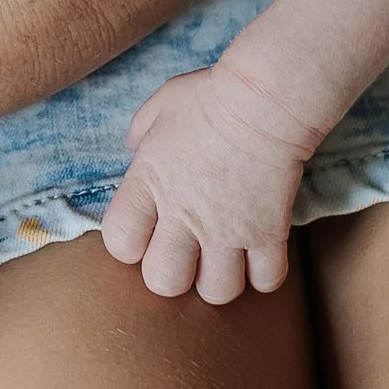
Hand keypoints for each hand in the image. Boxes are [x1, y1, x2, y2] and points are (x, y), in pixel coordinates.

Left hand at [101, 54, 317, 303]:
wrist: (266, 98)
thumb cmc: (212, 95)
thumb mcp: (162, 104)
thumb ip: (140, 131)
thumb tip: (134, 149)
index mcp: (150, 183)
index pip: (120, 242)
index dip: (130, 245)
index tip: (146, 231)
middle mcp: (184, 214)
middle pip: (164, 281)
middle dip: (173, 275)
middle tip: (187, 254)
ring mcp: (228, 229)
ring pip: (217, 292)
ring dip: (219, 280)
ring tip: (224, 259)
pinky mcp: (268, 233)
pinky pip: (266, 281)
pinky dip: (264, 275)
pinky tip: (260, 254)